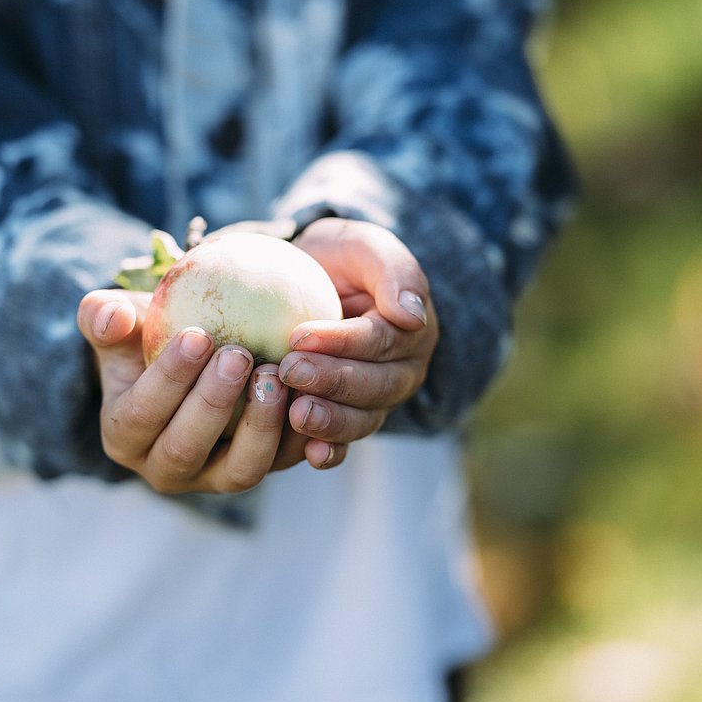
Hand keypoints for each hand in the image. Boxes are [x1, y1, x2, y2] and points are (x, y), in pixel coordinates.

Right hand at [76, 290, 305, 493]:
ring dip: (260, 427)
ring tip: (276, 377)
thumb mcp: (119, 322)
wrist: (189, 363)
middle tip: (240, 355)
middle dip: (212, 404)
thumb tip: (112, 317)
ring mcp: (214, 478)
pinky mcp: (257, 471)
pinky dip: (302, 437)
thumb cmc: (147, 336)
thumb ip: (103, 315)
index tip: (198, 335)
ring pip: (240, 470)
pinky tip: (315, 395)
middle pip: (186, 450)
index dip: (168, 379)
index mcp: (124, 436)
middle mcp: (165, 469)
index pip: (141, 414)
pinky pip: (284, 463)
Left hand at [279, 218, 437, 464]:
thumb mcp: (364, 246)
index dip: (342, 341)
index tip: (298, 336)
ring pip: (363, 419)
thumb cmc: (339, 259)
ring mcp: (375, 402)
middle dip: (333, 382)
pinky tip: (310, 456)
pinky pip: (345, 443)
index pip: (380, 340)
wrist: (313, 282)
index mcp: (410, 330)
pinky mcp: (347, 421)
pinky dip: (331, 452)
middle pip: (375, 385)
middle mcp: (400, 371)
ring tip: (296, 415)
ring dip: (331, 422)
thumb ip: (393, 271)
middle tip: (290, 371)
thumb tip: (411, 316)